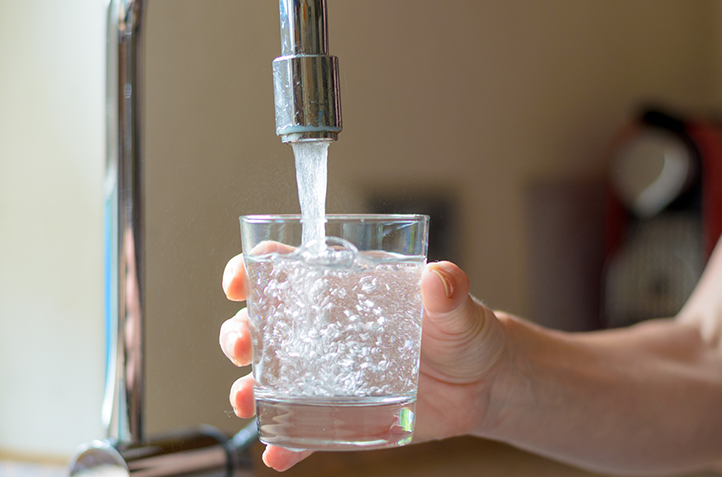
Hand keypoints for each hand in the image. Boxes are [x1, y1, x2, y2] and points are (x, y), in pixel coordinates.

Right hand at [219, 255, 510, 470]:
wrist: (482, 384)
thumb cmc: (463, 332)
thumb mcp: (458, 309)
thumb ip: (449, 293)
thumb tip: (438, 278)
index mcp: (346, 290)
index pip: (288, 270)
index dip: (255, 270)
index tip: (239, 281)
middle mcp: (328, 329)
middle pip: (265, 324)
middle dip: (240, 332)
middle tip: (242, 345)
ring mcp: (330, 373)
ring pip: (273, 378)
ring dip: (249, 388)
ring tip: (245, 400)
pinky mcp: (343, 412)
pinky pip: (304, 428)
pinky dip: (287, 441)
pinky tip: (277, 452)